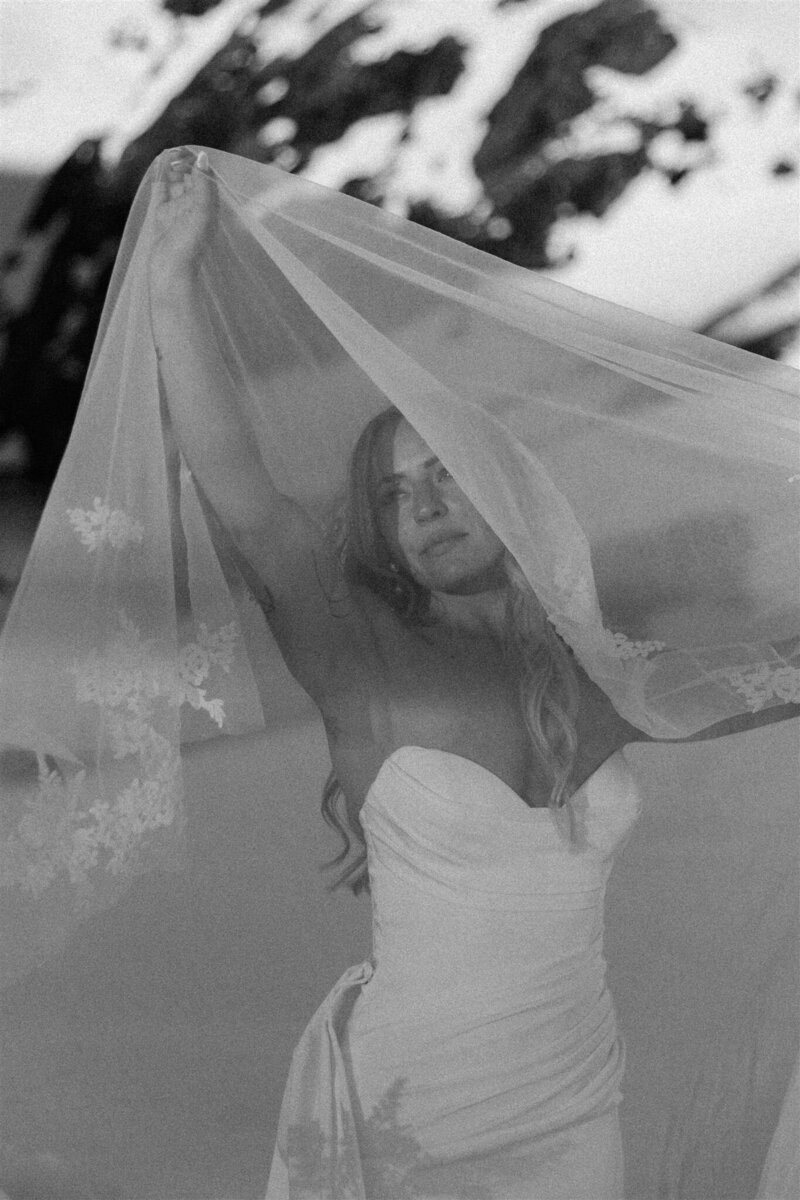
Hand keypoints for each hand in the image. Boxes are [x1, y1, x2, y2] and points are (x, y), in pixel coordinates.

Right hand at [151, 148, 216, 278]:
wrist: (170, 272)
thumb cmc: (189, 245)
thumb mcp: (201, 213)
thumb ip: (204, 185)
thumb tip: (202, 157)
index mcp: (209, 207)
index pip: (206, 176)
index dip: (197, 162)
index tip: (185, 155)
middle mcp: (194, 208)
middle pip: (191, 177)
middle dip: (184, 162)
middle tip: (174, 155)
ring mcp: (177, 211)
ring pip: (175, 181)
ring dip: (172, 167)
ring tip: (166, 155)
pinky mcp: (161, 216)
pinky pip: (161, 191)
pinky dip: (160, 177)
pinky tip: (158, 165)